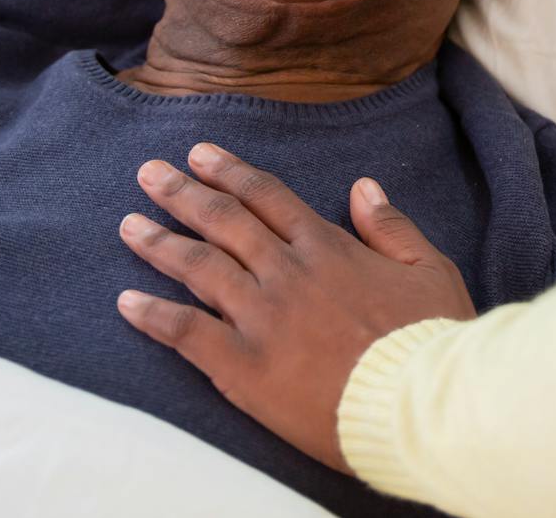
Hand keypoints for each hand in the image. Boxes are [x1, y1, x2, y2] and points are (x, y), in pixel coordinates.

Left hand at [116, 143, 474, 474]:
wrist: (417, 401)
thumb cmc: (429, 337)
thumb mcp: (428, 268)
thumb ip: (391, 225)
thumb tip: (363, 186)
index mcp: (328, 247)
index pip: (268, 198)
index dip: (231, 172)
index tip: (199, 154)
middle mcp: (287, 272)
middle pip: (224, 222)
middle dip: (182, 193)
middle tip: (148, 172)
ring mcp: (262, 317)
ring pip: (199, 267)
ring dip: (159, 242)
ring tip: (128, 225)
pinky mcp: (244, 365)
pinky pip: (186, 332)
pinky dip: (153, 314)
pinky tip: (125, 301)